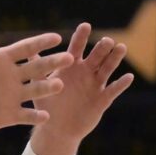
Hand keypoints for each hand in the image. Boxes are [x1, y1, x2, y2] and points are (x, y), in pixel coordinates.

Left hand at [0, 5, 72, 135]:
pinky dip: (35, 116)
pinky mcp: (9, 115)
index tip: (56, 37)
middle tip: (69, 58)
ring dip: (47, 87)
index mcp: (2, 59)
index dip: (40, 43)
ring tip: (59, 85)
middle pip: (37, 67)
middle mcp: (12, 76)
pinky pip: (25, 115)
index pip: (25, 48)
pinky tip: (45, 116)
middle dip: (52, 63)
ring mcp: (12, 96)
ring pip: (35, 90)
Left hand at [30, 23, 134, 154]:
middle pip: (96, 56)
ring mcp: (95, 85)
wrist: (56, 129)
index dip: (81, 37)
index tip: (85, 25)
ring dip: (114, 59)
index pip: (77, 48)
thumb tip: (27, 50)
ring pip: (107, 69)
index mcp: (71, 67)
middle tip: (106, 40)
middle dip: (101, 48)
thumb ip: (37, 68)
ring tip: (121, 48)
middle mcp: (86, 72)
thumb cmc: (47, 104)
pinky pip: (113, 90)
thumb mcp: (39, 85)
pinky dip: (121, 84)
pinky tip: (128, 77)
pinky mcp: (103, 99)